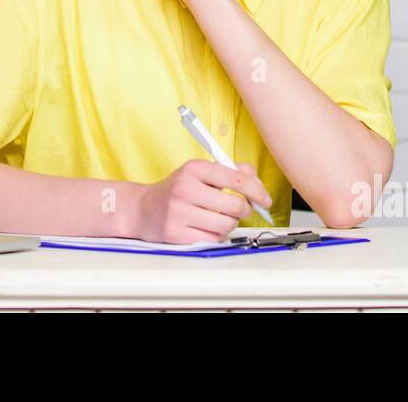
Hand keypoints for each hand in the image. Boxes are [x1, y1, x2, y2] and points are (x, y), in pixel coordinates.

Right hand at [127, 159, 273, 243]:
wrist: (143, 208)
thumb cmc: (177, 190)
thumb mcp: (200, 173)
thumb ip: (230, 172)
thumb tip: (257, 183)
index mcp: (194, 168)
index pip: (236, 179)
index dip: (257, 191)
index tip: (264, 199)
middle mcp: (185, 188)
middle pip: (235, 206)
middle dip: (245, 210)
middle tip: (242, 210)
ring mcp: (179, 212)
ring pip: (226, 225)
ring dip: (230, 224)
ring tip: (220, 218)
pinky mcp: (176, 233)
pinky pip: (213, 239)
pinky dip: (216, 235)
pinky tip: (207, 227)